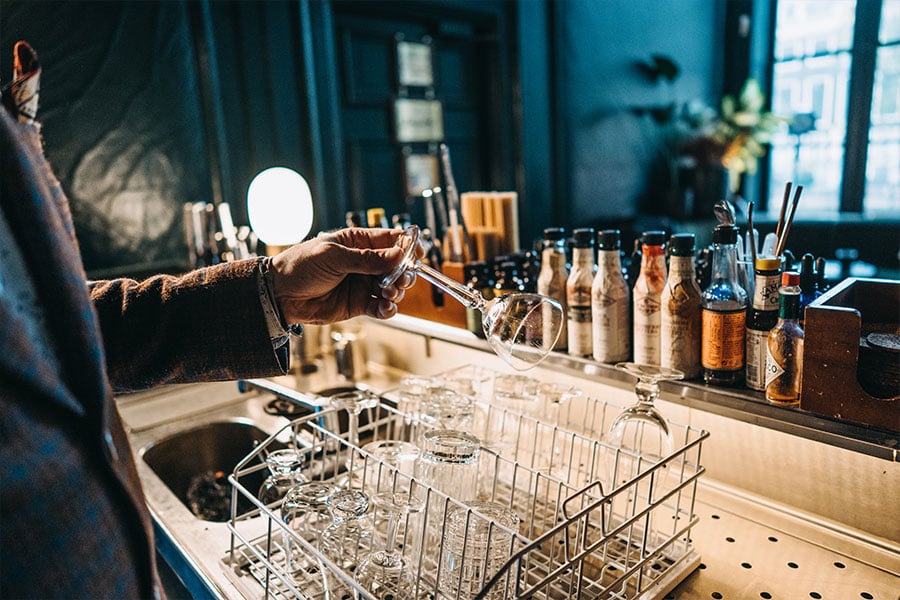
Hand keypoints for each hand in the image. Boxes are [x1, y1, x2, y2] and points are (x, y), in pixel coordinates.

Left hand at [269, 227, 417, 324]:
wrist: (280, 294)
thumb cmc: (301, 266)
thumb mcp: (335, 257)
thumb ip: (367, 259)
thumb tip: (398, 254)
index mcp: (358, 242)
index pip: (391, 240)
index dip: (407, 245)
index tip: (417, 252)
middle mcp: (364, 263)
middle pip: (397, 266)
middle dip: (403, 272)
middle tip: (400, 279)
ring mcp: (362, 284)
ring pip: (392, 287)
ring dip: (396, 292)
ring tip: (389, 294)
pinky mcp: (359, 304)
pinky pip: (381, 307)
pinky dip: (388, 309)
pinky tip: (385, 308)